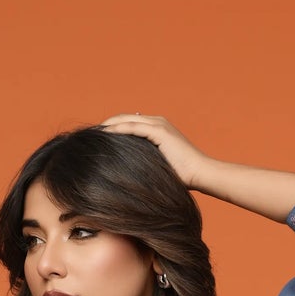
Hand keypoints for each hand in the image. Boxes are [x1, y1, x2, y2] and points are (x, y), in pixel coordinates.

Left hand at [96, 113, 211, 189]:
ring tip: (96, 133)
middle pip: (126, 118)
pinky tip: (106, 134)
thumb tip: (130, 172)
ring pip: (128, 120)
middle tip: (93, 134)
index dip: (115, 128)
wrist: (200, 173)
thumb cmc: (183, 177)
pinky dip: (119, 129)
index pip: (131, 123)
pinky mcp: (160, 131)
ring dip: (110, 125)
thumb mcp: (159, 167)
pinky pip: (134, 127)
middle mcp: (158, 122)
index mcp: (158, 129)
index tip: (100, 137)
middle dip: (109, 124)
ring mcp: (159, 125)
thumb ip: (146, 163)